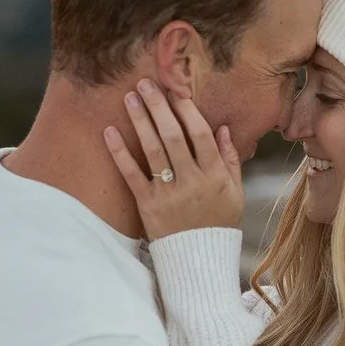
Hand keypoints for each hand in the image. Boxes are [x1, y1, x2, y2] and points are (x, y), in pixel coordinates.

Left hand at [104, 80, 243, 240]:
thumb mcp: (235, 193)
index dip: (187, 110)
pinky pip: (131, 175)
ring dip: (140, 121)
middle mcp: (192, 183)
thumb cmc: (218, 223)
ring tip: (129, 98)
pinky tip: (109, 131)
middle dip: (159, 107)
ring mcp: (168, 195)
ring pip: (153, 151)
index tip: (175, 90)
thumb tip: (221, 128)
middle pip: (174, 137)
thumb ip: (229, 160)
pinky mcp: (148, 207)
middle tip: (145, 83)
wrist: (199, 262)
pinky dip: (120, 152)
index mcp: (215, 177)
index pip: (200, 135)